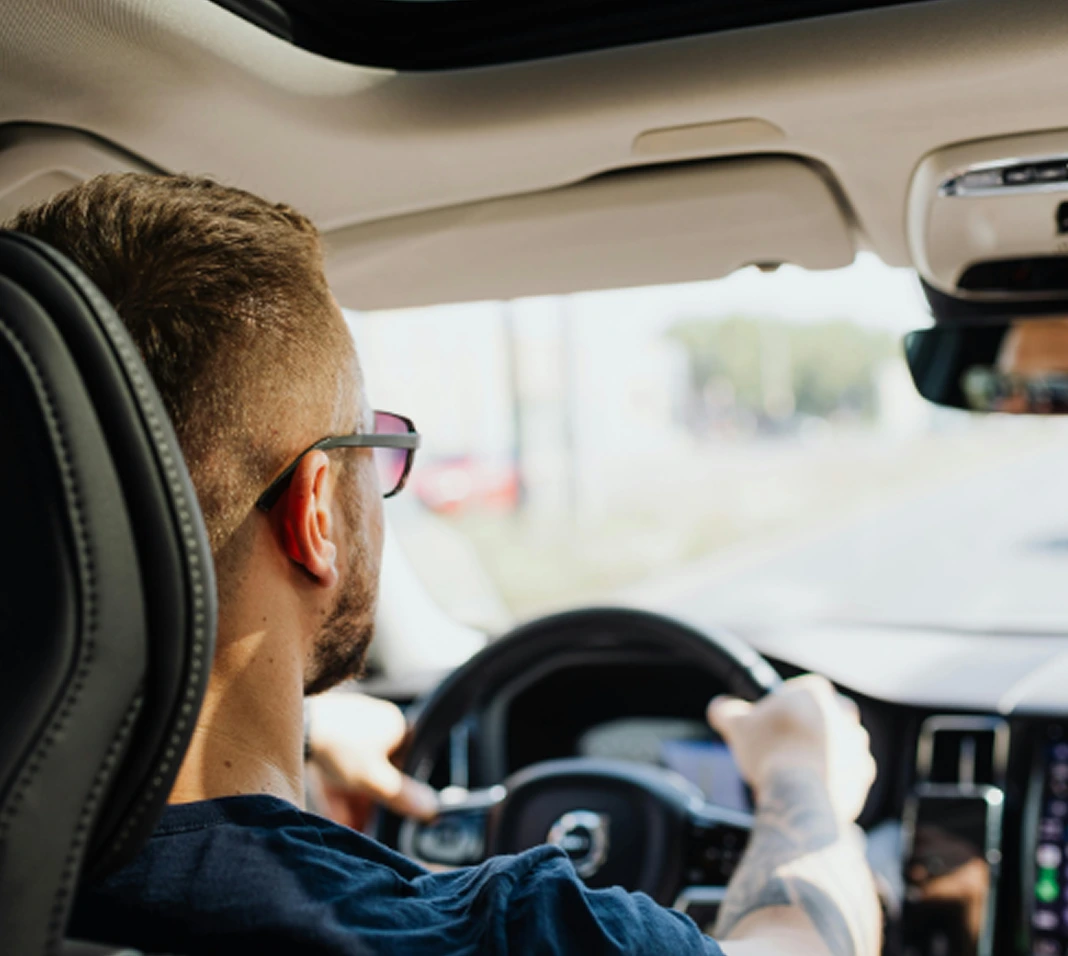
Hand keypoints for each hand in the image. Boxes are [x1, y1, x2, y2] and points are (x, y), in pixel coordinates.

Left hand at [306, 691, 439, 823]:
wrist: (295, 725)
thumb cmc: (339, 745)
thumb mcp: (375, 779)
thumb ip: (402, 796)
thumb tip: (431, 809)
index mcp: (395, 725)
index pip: (408, 762)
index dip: (399, 791)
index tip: (394, 814)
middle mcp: (375, 722)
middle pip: (379, 771)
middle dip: (371, 803)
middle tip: (368, 825)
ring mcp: (348, 726)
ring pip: (356, 771)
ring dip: (353, 801)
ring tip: (350, 826)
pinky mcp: (325, 734)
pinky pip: (336, 767)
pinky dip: (336, 791)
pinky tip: (334, 816)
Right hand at [707, 673, 875, 823]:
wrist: (799, 795)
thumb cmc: (771, 752)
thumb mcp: (736, 724)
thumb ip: (726, 710)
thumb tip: (720, 707)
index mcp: (816, 693)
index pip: (804, 689)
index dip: (786, 705)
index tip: (774, 722)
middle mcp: (844, 714)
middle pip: (825, 715)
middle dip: (809, 729)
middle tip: (786, 745)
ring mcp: (857, 746)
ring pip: (839, 744)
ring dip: (823, 754)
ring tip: (796, 770)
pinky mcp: (863, 775)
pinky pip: (847, 773)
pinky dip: (832, 778)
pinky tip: (810, 787)